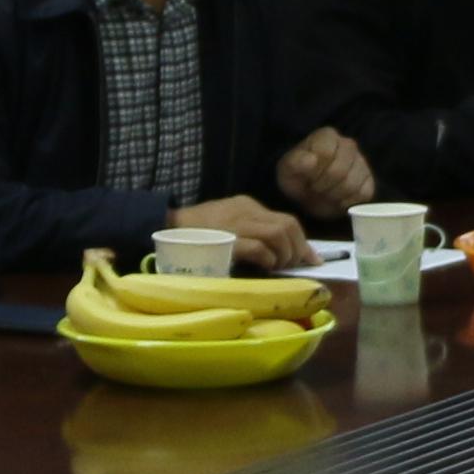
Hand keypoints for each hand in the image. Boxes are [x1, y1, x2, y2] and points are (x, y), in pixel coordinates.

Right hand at [172, 196, 310, 270]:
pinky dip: (268, 259)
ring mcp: (236, 224)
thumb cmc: (194, 233)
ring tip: (277, 267)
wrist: (164, 229)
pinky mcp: (227, 240)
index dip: (301, 241)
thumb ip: (251, 232)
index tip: (309, 258)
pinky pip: (258, 247)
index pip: (284, 219)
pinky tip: (265, 267)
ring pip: (278, 233)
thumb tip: (280, 253)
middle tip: (295, 266)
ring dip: (284, 254)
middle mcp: (245, 211)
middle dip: (298, 248)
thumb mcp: (226, 224)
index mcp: (246, 205)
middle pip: (288, 225)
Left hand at [276, 129, 375, 215]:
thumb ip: (296, 162)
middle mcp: (348, 145)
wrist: (309, 194)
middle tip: (315, 188)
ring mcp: (361, 162)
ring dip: (334, 196)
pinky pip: (363, 194)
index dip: (314, 171)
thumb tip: (311, 160)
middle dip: (323, 186)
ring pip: (352, 185)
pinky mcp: (369, 181)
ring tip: (325, 193)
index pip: (325, 153)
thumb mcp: (287, 170)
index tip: (306, 177)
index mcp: (327, 136)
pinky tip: (338, 199)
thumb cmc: (297, 178)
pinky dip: (347, 202)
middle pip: (339, 171)